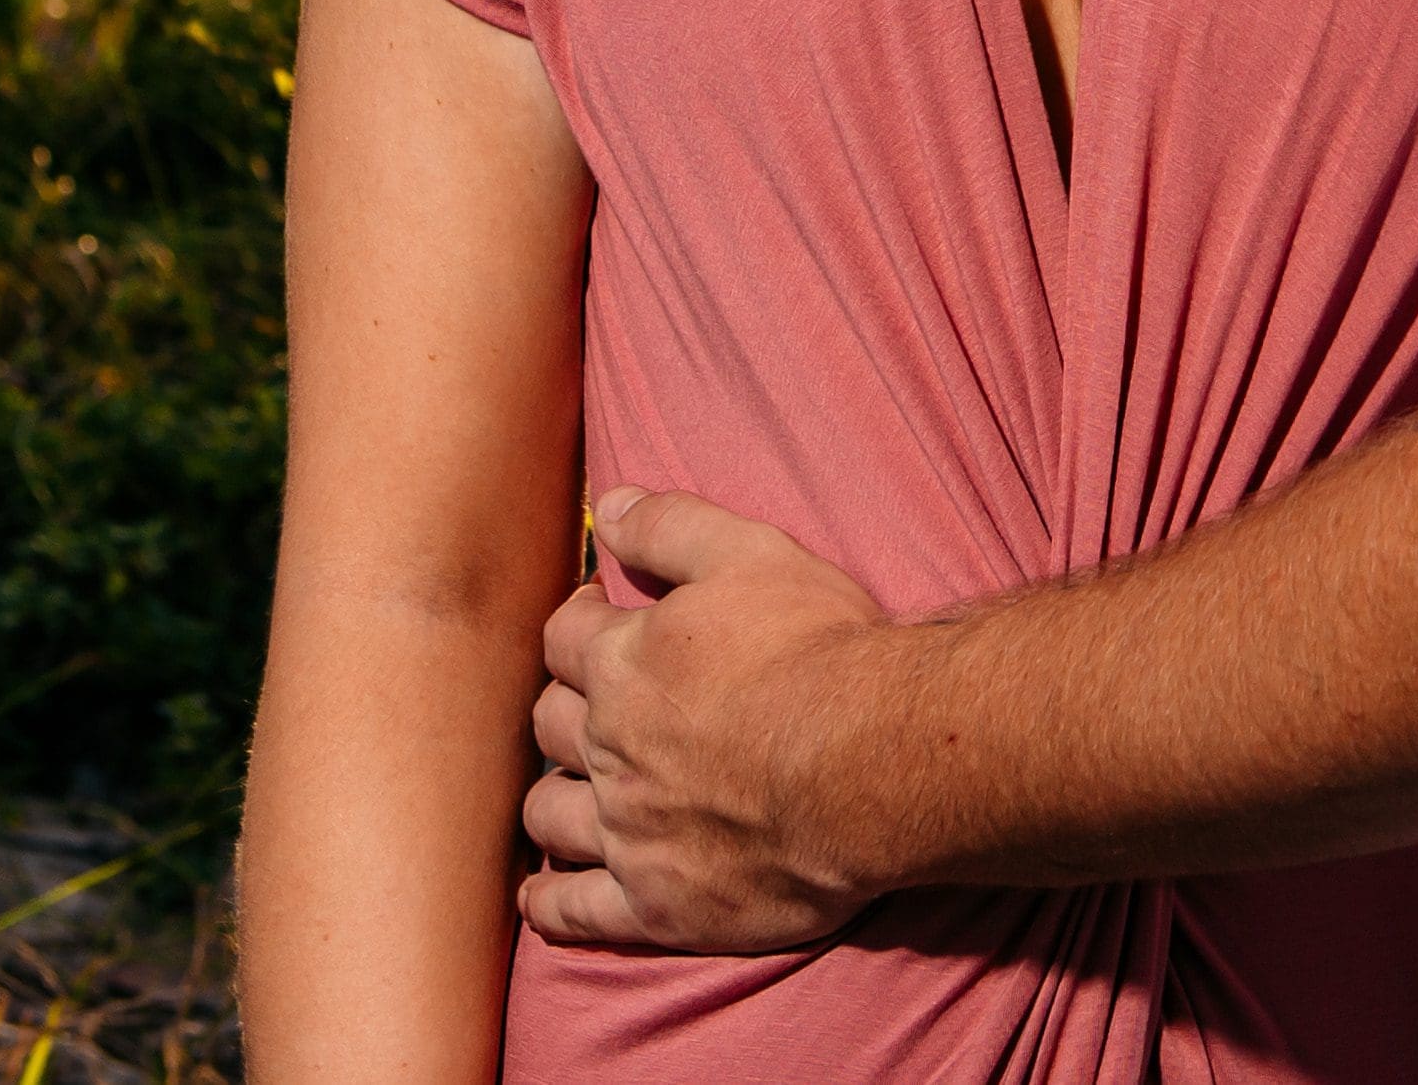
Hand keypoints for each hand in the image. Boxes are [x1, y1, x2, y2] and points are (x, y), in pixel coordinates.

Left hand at [519, 487, 903, 951]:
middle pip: (550, 723)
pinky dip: (550, 903)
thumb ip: (672, 526)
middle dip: (563, 706)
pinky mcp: (656, 903)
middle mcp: (612, 747)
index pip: (565, 638)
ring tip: (573, 788)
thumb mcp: (754, 555)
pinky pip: (575, 913)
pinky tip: (544, 893)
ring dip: (552, 796)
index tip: (594, 619)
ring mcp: (628, 831)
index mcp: (626, 662)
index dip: (577, 622)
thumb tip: (608, 505)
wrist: (872, 762)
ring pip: (549, 813)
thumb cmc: (821, 651)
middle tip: (592, 702)